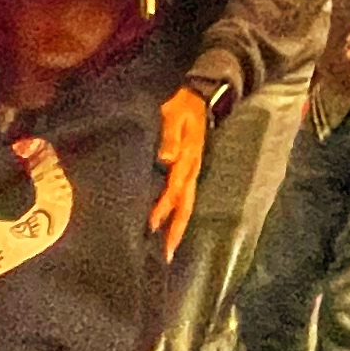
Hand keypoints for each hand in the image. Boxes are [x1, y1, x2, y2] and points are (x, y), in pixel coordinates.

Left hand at [153, 86, 210, 253]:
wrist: (199, 95)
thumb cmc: (182, 104)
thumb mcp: (174, 113)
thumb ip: (170, 135)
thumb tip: (166, 159)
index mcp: (187, 158)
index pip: (173, 190)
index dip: (162, 209)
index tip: (150, 227)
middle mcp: (191, 169)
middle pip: (185, 205)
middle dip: (176, 230)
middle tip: (166, 255)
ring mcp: (191, 170)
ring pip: (186, 204)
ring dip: (177, 226)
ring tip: (167, 248)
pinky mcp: (188, 169)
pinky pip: (183, 196)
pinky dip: (177, 213)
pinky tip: (168, 224)